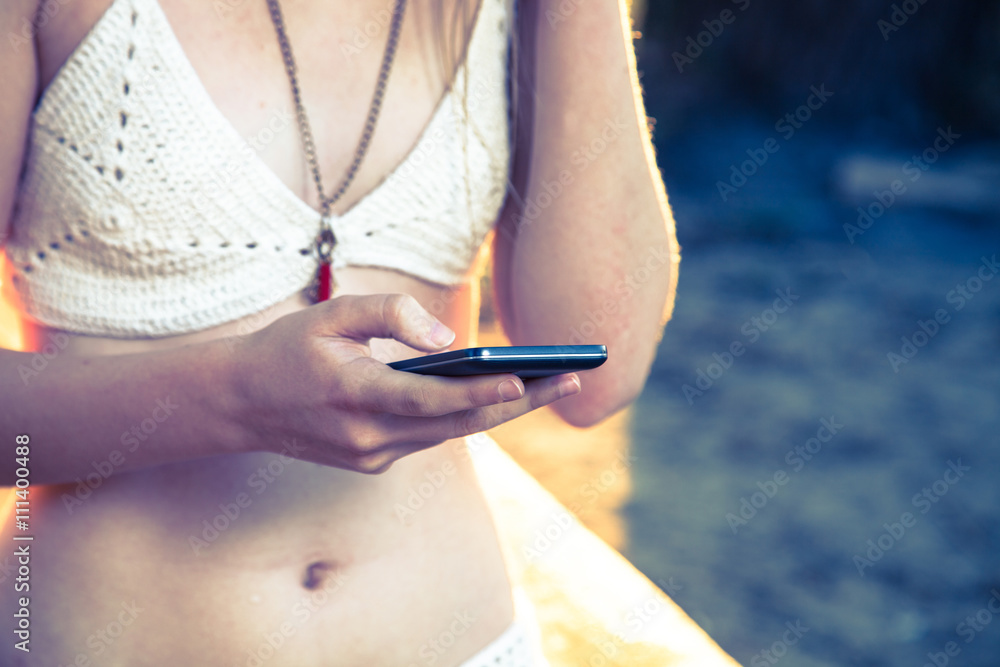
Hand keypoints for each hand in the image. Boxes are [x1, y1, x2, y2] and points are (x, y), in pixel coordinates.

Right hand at [229, 293, 580, 472]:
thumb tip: (447, 339)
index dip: (483, 392)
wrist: (238, 405)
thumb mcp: (329, 314)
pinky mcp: (374, 462)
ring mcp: (373, 456)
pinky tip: (501, 397)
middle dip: (519, 402)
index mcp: (355, 395)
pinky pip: (430, 437)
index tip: (527, 380)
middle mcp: (369, 437)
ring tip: (549, 385)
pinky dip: (466, 417)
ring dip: (501, 412)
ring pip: (451, 433)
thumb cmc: (285, 351)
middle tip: (572, 380)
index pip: (432, 399)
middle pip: (459, 423)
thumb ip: (389, 314)